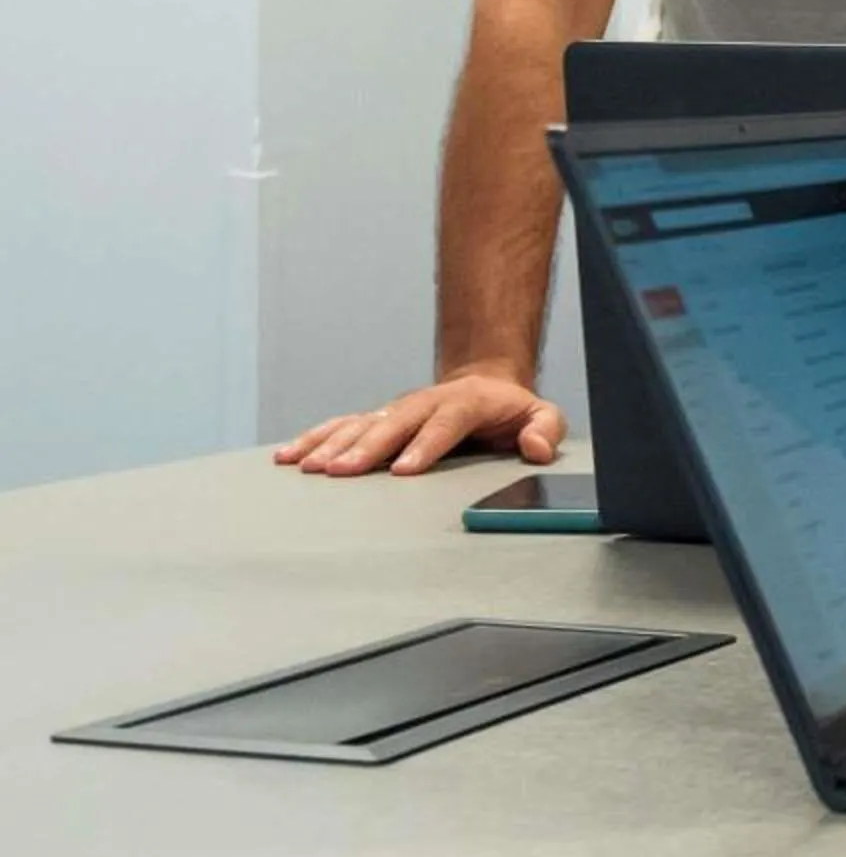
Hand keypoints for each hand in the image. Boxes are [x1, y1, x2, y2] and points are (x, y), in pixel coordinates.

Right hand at [274, 369, 564, 477]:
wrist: (484, 384)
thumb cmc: (511, 410)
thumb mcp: (541, 415)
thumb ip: (545, 430)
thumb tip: (536, 448)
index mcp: (466, 402)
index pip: (444, 423)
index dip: (425, 445)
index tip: (405, 471)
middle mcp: (425, 403)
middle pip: (394, 424)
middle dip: (366, 448)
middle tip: (341, 472)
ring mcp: (398, 410)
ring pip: (362, 424)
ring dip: (333, 444)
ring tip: (307, 467)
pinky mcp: (378, 419)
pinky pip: (343, 425)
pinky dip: (316, 438)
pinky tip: (289, 456)